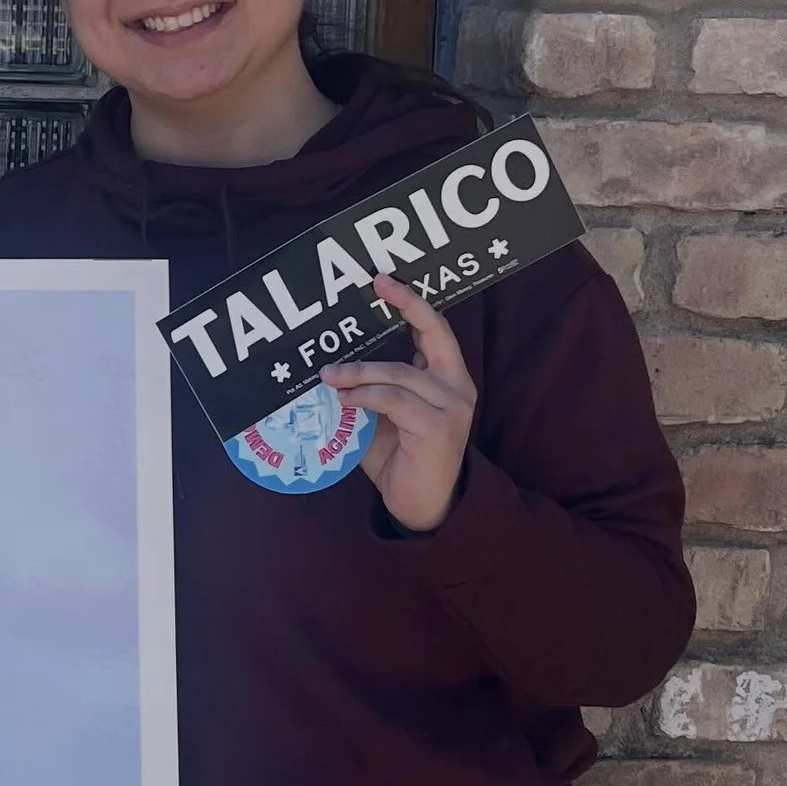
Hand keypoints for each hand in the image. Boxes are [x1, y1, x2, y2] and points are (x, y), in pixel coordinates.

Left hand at [325, 275, 477, 533]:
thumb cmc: (400, 457)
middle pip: (433, 334)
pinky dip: (365, 396)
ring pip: (400, 373)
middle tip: (372, 288)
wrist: (421, 506)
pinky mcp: (438, 428)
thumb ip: (371, 388)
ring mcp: (451, 407)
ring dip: (358, 372)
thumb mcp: (383, 415)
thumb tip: (329, 365)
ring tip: (329, 376)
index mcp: (447, 378)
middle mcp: (457, 387)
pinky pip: (394, 400)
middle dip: (404, 306)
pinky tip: (343, 400)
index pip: (436, 329)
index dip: (412, 302)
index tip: (382, 280)